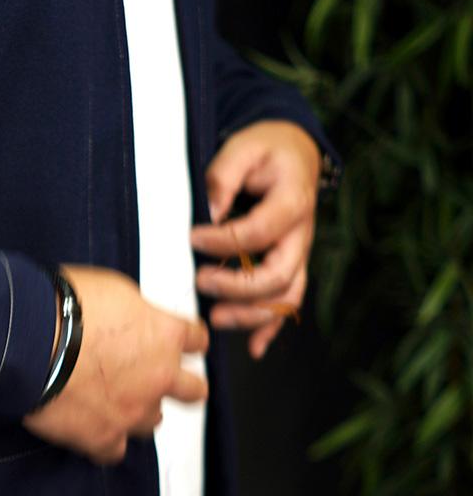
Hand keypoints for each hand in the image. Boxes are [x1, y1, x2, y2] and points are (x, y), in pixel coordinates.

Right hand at [22, 263, 208, 465]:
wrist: (29, 340)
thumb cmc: (64, 307)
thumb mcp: (114, 288)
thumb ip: (136, 313)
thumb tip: (135, 320)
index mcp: (165, 335)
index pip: (197, 339)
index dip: (187, 341)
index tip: (177, 342)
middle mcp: (159, 377)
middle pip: (194, 390)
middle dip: (182, 385)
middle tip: (159, 378)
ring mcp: (133, 411)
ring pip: (153, 421)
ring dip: (139, 410)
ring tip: (114, 400)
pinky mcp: (103, 437)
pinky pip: (114, 451)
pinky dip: (105, 440)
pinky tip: (92, 428)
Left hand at [189, 120, 321, 359]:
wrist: (296, 153)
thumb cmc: (267, 149)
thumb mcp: (243, 148)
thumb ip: (223, 177)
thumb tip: (208, 213)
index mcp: (292, 202)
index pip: (259, 232)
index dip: (224, 241)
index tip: (194, 238)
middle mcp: (301, 234)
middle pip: (279, 275)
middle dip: (239, 287)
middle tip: (202, 282)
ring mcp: (298, 254)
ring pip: (286, 297)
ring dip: (252, 314)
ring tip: (216, 318)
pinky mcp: (291, 266)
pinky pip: (288, 304)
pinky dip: (271, 328)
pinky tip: (253, 348)